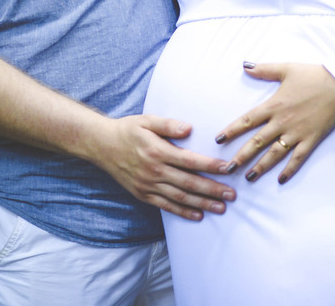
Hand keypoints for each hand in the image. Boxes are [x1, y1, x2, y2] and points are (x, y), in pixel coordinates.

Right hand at [91, 114, 237, 220]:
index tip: (228, 169)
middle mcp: (154, 171)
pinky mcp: (143, 194)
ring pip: (180, 198)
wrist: (102, 145)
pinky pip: (165, 206)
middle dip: (212, 190)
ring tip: (221, 208)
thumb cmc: (128, 130)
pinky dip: (182, 212)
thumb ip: (169, 124)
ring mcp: (148, 185)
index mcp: (158, 151)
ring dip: (202, 204)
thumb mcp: (147, 120)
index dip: (210, 166)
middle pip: (189, 183)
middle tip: (232, 196)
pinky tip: (198, 215)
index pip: (190, 161)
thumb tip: (189, 129)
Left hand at [214, 63, 334, 184]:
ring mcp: (297, 133)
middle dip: (241, 156)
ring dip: (260, 166)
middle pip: (257, 142)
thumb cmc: (313, 75)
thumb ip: (264, 69)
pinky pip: (298, 158)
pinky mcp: (311, 139)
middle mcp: (282, 122)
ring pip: (274, 153)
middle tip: (227, 169)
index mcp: (274, 105)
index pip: (247, 120)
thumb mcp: (286, 68)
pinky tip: (281, 179)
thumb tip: (245, 66)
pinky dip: (289, 169)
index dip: (232, 130)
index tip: (218, 140)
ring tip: (249, 177)